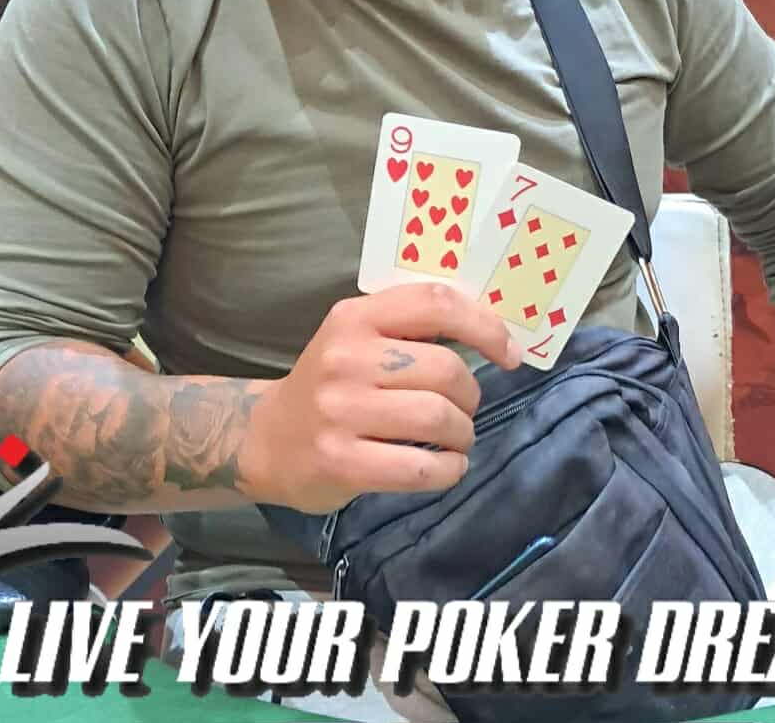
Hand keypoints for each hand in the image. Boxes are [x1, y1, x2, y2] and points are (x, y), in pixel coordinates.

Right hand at [238, 281, 521, 513]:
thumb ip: (409, 330)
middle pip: (446, 369)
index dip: (485, 327)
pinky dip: (448, 470)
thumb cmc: (329, 385)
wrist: (264, 439)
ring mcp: (340, 410)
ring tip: (455, 440)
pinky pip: (420, 467)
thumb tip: (491, 335)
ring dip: (462, 435)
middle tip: (463, 410)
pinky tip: (446, 467)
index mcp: (354, 317)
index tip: (509, 354)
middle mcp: (346, 357)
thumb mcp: (357, 339)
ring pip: (437, 418)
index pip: (435, 304)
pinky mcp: (340, 461)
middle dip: (470, 396)